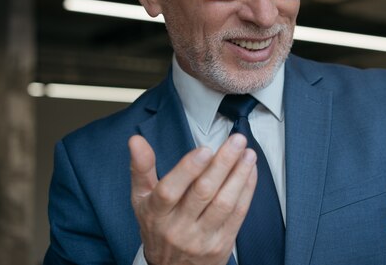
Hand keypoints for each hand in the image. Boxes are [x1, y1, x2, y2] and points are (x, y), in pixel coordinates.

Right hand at [129, 134, 257, 264]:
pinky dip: (246, 190)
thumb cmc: (158, 226)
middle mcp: (178, 227)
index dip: (187, 169)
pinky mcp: (221, 244)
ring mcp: (201, 238)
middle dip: (223, 164)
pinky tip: (250, 172)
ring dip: (239, 176)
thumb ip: (141, 168)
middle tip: (236, 142)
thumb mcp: (141, 199)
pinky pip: (237, 214)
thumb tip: (136, 141)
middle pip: (203, 193)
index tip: (205, 149)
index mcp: (156, 213)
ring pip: (224, 203)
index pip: (169, 190)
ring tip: (248, 154)